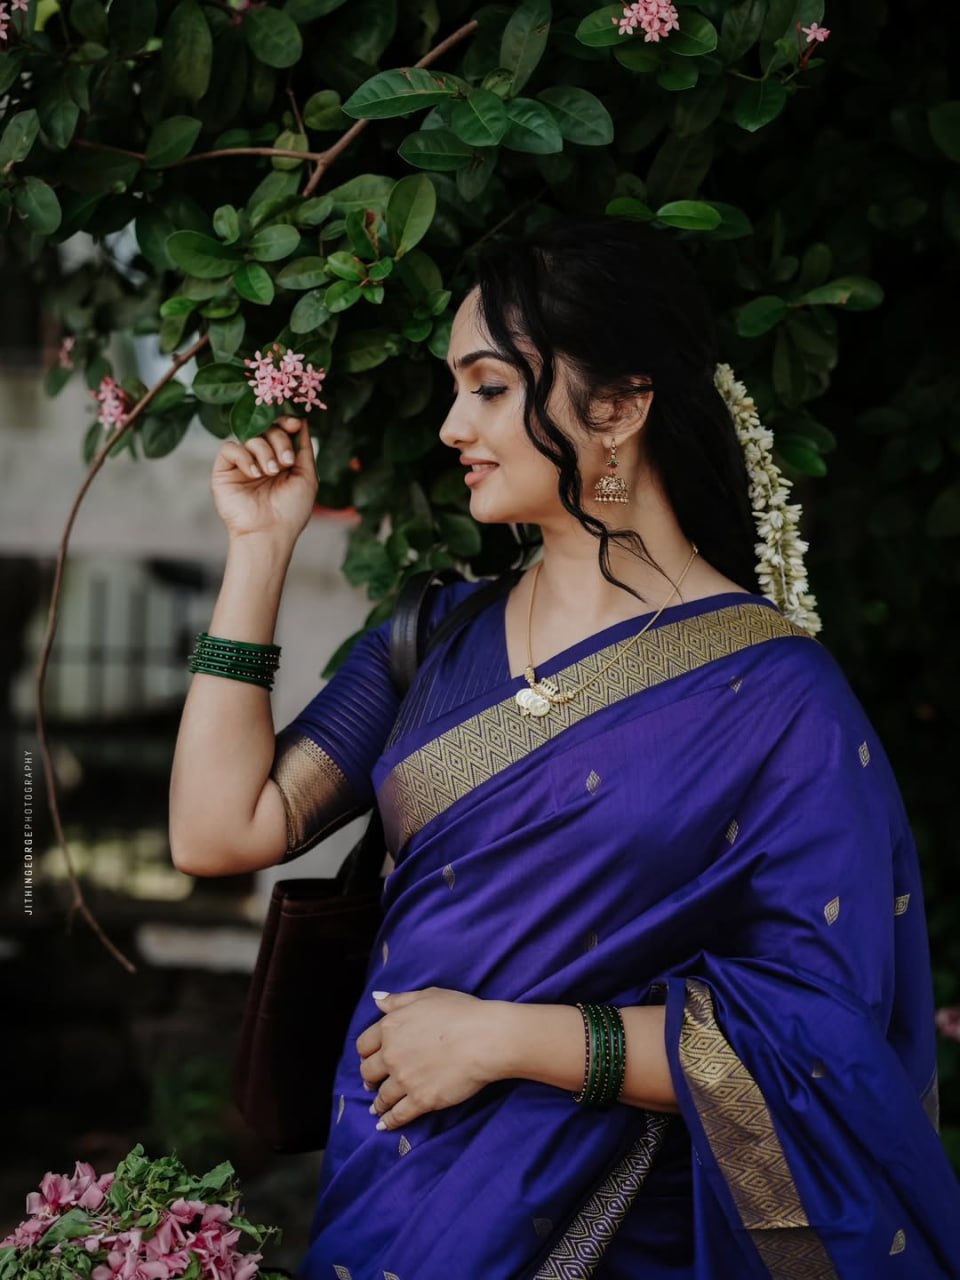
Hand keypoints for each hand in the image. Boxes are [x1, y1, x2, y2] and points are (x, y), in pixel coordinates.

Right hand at [210, 415, 317, 541]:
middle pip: (267, 428)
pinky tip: (254, 473)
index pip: (280, 428)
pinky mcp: (224, 470)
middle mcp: (261, 458)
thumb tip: (301, 420)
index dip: (286, 421)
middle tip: (286, 462)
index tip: (294, 424)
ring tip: (270, 472)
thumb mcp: (306, 476)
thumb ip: (304, 448)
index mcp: (280, 458)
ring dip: (264, 451)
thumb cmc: (291, 510)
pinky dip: (244, 456)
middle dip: (280, 440)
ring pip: (250, 437)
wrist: (270, 532)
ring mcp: (242, 463)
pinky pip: (230, 448)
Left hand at [356, 987, 502, 1130]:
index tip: (369, 1058)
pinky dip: (389, 1122)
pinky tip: (384, 1125)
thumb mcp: (427, 996)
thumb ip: (399, 1000)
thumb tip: (377, 1001)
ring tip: (378, 1107)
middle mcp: (392, 1054)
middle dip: (370, 1078)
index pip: (364, 1045)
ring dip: (378, 1103)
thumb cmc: (461, 1013)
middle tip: (372, 1083)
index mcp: (391, 1027)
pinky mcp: (420, 1100)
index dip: (366, 1053)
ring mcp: (404, 1079)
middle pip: (369, 1072)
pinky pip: (398, 1115)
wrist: (485, 1038)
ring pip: (383, 1096)